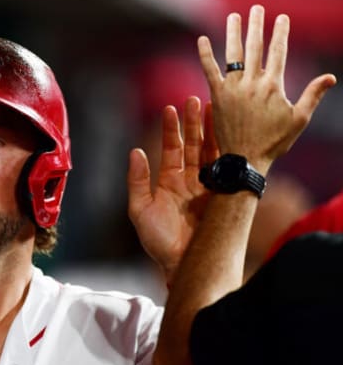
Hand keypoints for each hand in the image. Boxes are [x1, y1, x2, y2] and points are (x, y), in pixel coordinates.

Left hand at [128, 97, 218, 281]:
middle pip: (193, 145)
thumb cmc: (158, 241)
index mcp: (170, 182)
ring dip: (212, 131)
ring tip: (213, 107)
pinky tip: (230, 133)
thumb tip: (135, 151)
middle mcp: (190, 181)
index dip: (171, 129)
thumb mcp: (140, 209)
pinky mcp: (224, 195)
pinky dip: (228, 151)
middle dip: (194, 123)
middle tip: (195, 99)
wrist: (182, 265)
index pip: (172, 149)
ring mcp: (209, 187)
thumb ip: (137, 181)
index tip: (170, 108)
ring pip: (211, 152)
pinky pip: (227, 169)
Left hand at [199, 4, 335, 173]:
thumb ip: (312, 95)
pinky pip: (209, 71)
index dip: (280, 34)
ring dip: (233, 33)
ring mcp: (233, 88)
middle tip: (257, 9)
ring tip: (234, 17)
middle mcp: (253, 83)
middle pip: (256, 48)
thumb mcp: (298, 119)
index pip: (278, 52)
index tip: (281, 18)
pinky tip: (201, 40)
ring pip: (234, 55)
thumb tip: (330, 77)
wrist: (245, 159)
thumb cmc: (273, 142)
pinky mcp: (217, 96)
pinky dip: (205, 55)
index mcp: (274, 86)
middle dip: (257, 26)